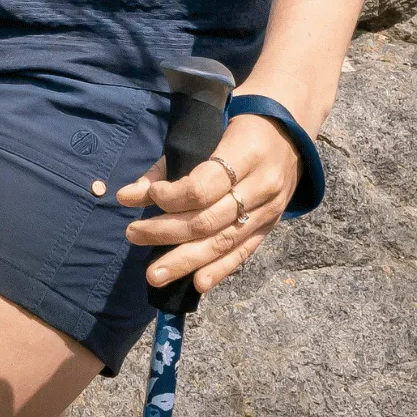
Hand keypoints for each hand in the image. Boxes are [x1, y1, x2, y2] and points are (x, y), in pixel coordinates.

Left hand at [118, 110, 299, 295]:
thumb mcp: (206, 136)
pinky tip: (197, 284)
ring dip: (185, 260)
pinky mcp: (269, 227)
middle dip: (166, 232)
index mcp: (246, 154)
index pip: (203, 187)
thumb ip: (166, 167)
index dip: (172, 197)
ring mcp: (269, 210)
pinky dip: (220, 270)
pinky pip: (243, 252)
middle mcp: (262, 185)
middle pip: (209, 220)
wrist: (289, 135)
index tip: (151, 196)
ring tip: (154, 274)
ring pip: (223, 242)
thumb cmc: (237, 132)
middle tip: (133, 235)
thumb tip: (127, 196)